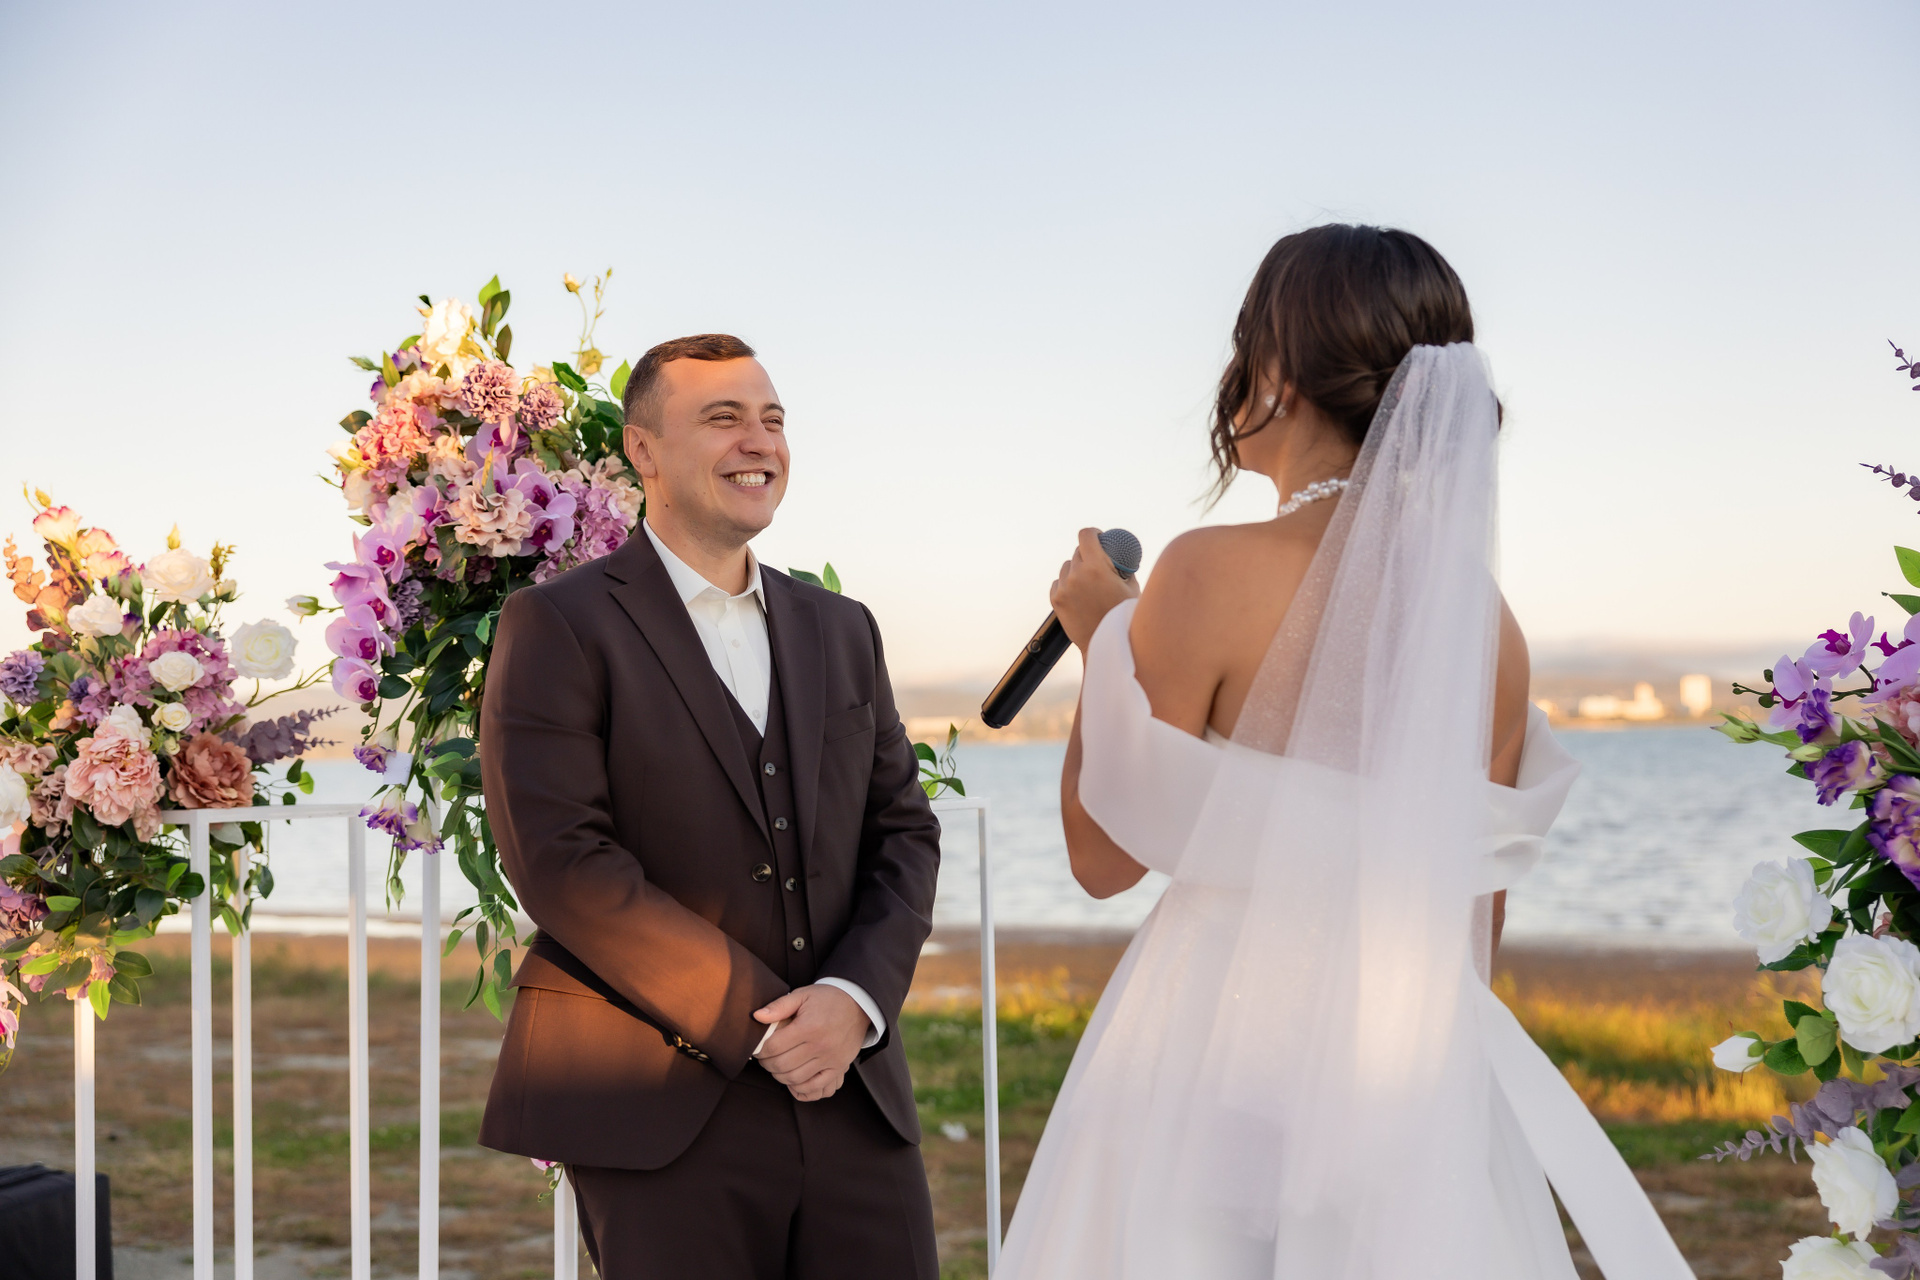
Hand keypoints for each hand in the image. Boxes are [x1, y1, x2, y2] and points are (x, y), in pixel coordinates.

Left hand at [752, 984, 870, 1101]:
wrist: (858, 1004)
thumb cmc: (827, 998)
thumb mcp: (802, 995)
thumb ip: (778, 1006)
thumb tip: (757, 1017)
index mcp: (809, 1026)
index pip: (774, 1047)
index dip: (760, 1050)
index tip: (758, 1049)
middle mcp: (820, 1045)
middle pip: (782, 1065)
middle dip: (767, 1064)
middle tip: (765, 1058)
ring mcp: (830, 1059)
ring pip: (795, 1078)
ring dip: (779, 1076)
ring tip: (777, 1066)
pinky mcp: (838, 1067)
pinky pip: (815, 1087)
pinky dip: (799, 1088)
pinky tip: (792, 1079)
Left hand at [1050, 527, 1140, 651]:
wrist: (1106, 644)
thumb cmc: (1124, 615)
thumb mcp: (1131, 586)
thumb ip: (1123, 566)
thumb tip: (1120, 553)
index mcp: (1096, 567)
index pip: (1086, 535)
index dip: (1093, 533)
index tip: (1099, 537)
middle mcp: (1076, 575)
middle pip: (1078, 551)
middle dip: (1088, 554)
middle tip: (1099, 563)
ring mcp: (1064, 588)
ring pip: (1067, 567)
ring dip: (1076, 569)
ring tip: (1089, 583)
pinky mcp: (1056, 600)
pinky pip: (1059, 582)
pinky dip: (1067, 584)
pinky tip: (1079, 593)